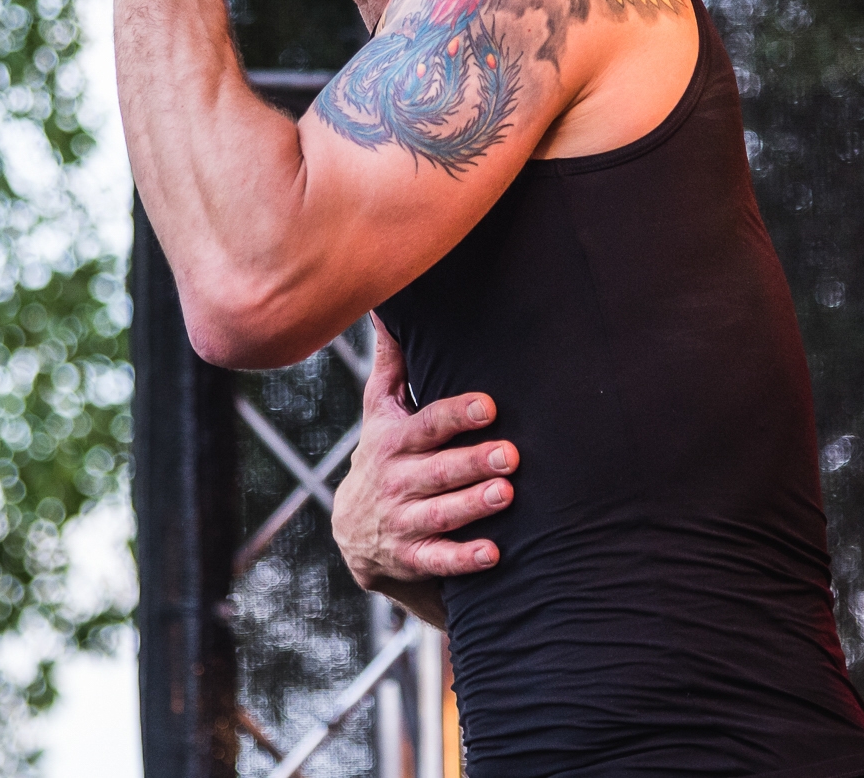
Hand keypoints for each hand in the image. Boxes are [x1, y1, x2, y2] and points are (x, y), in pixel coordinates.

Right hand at [332, 315, 516, 627]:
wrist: (353, 529)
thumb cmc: (385, 453)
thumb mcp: (380, 410)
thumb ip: (392, 361)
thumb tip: (385, 304)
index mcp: (393, 440)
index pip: (427, 424)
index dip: (457, 414)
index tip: (489, 406)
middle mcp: (396, 479)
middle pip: (438, 469)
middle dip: (472, 462)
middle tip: (510, 455)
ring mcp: (402, 520)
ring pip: (440, 514)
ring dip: (473, 505)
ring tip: (506, 494)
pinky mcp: (411, 557)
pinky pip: (438, 560)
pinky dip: (463, 559)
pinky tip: (494, 554)